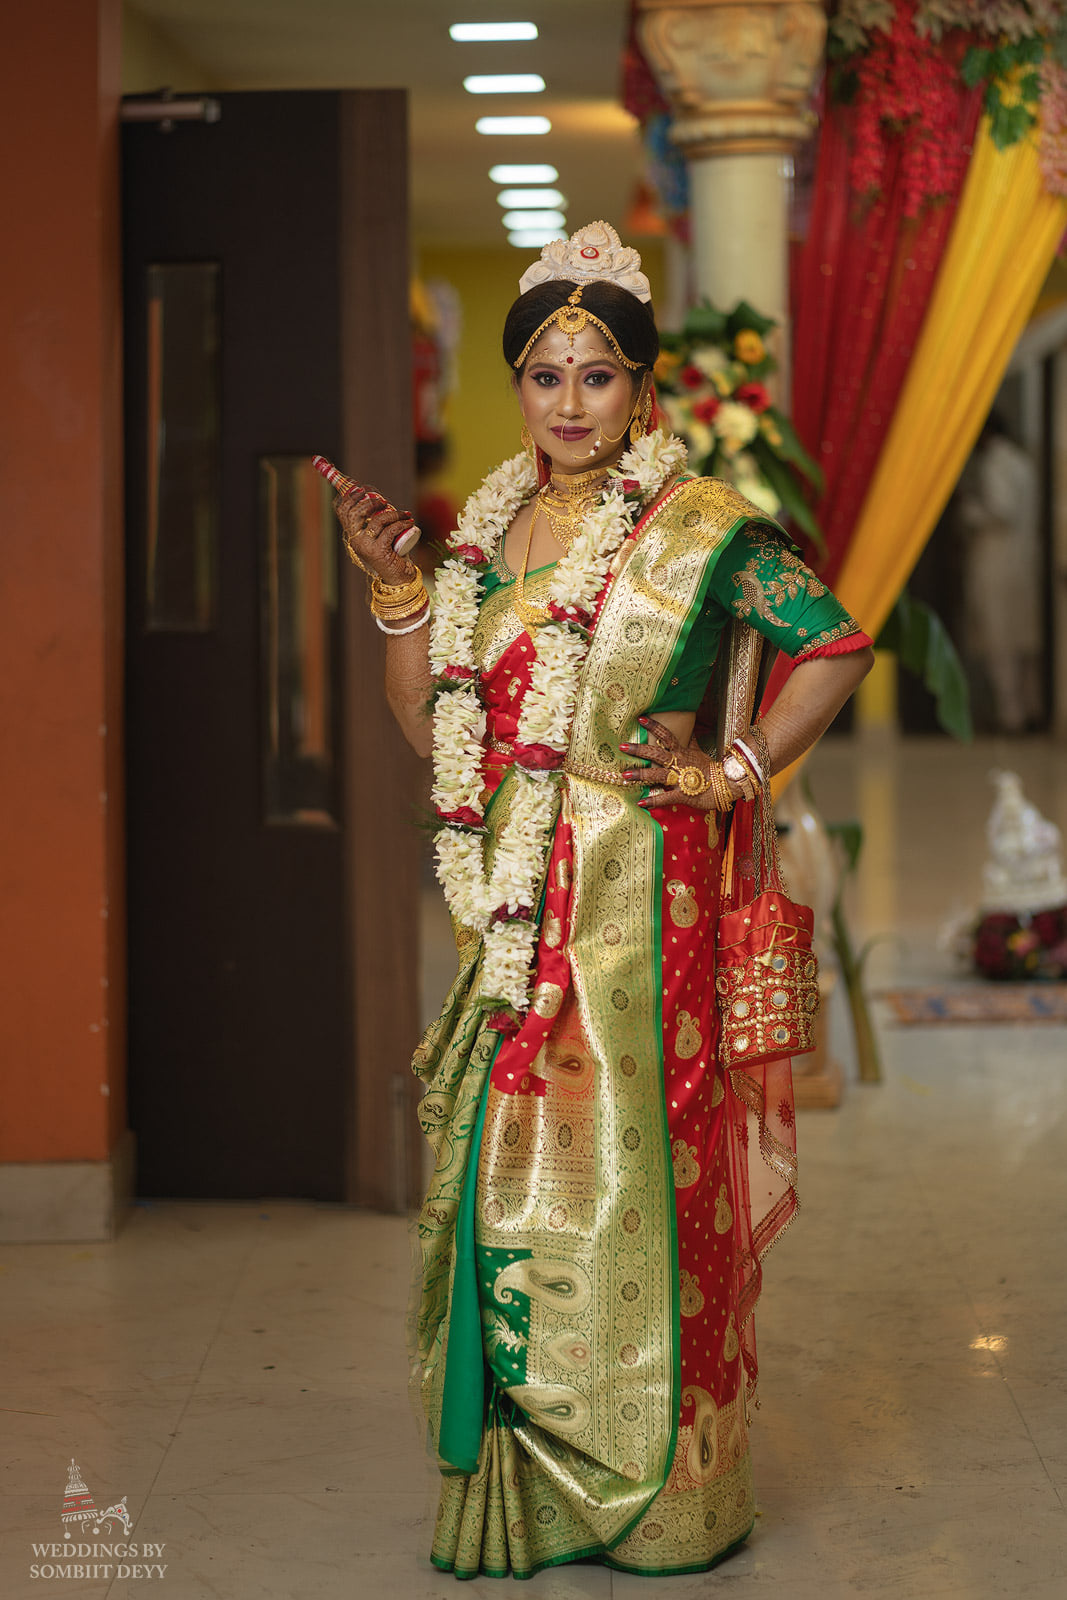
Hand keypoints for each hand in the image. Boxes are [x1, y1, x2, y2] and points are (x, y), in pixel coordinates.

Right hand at [334, 487, 419, 583]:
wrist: (399, 577)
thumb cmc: (392, 553)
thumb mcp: (380, 534)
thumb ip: (375, 521)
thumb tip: (378, 497)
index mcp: (353, 535)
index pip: (342, 510)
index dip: (350, 495)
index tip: (363, 489)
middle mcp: (355, 541)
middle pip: (354, 512)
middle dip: (370, 501)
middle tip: (385, 501)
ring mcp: (365, 547)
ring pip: (377, 520)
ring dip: (394, 514)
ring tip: (405, 515)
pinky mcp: (378, 551)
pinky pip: (390, 530)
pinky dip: (401, 523)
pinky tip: (409, 522)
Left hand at [618, 716, 737, 812]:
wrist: (726, 785)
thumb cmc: (711, 769)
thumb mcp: (700, 752)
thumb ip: (692, 743)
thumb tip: (691, 731)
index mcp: (682, 752)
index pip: (666, 735)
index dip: (654, 726)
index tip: (640, 718)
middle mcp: (678, 763)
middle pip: (656, 753)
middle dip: (638, 750)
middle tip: (622, 746)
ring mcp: (679, 779)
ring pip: (656, 774)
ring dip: (640, 775)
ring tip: (625, 775)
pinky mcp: (682, 794)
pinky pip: (665, 797)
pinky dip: (653, 800)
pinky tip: (640, 802)